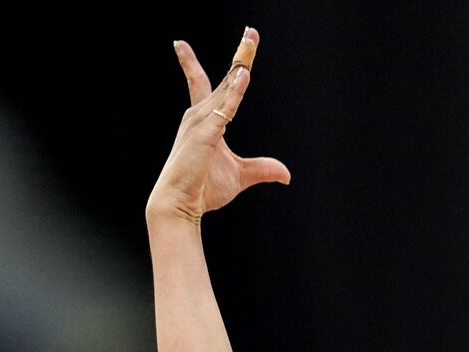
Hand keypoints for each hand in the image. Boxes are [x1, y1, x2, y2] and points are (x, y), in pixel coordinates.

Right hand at [146, 27, 289, 223]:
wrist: (181, 203)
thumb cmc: (203, 188)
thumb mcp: (241, 175)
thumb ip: (263, 169)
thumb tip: (287, 175)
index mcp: (206, 119)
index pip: (216, 84)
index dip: (231, 64)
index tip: (240, 42)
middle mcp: (200, 114)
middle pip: (225, 78)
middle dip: (240, 54)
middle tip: (251, 31)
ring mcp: (200, 122)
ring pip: (225, 87)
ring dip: (239, 64)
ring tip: (250, 41)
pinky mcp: (204, 134)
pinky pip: (224, 109)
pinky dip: (234, 93)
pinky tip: (244, 76)